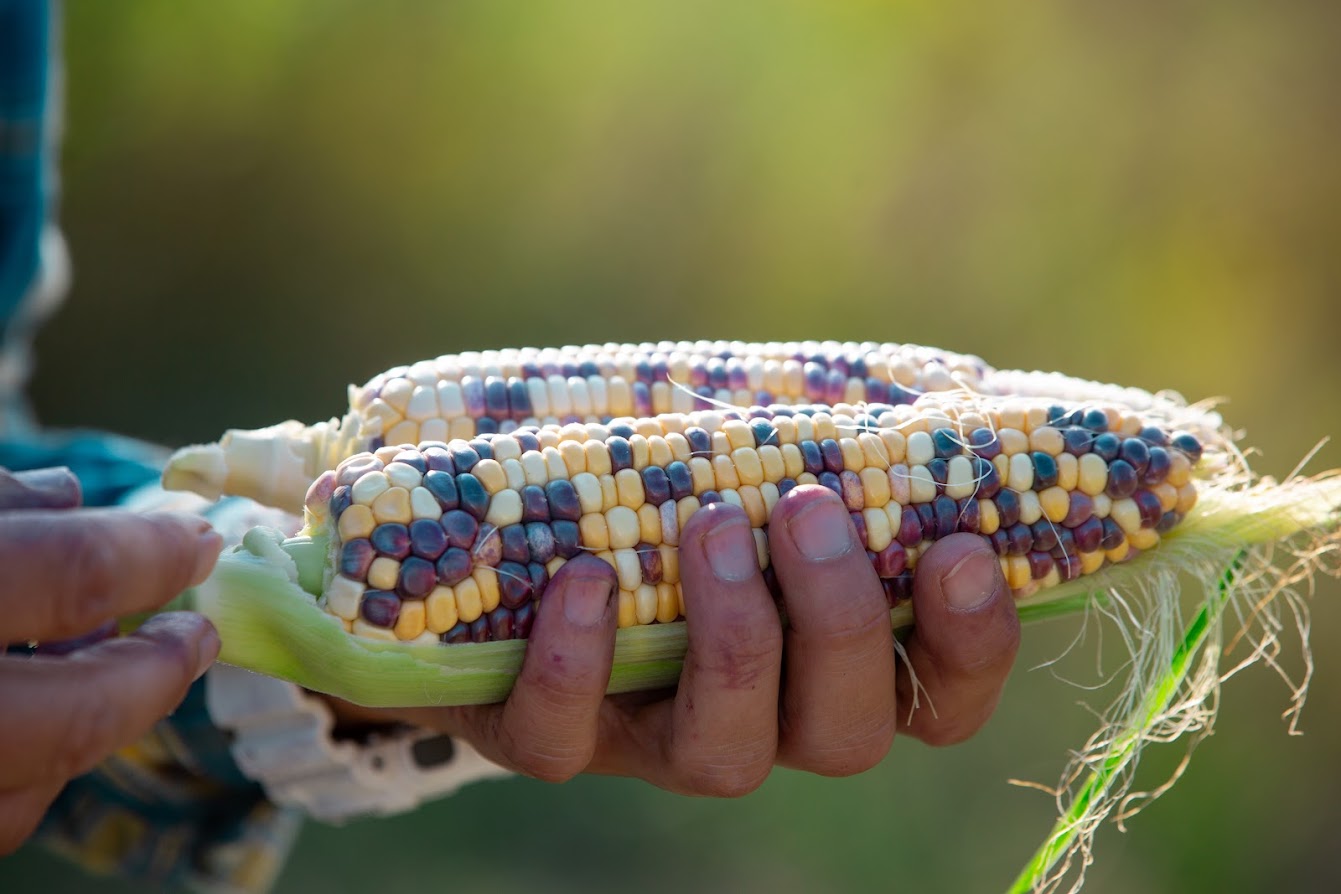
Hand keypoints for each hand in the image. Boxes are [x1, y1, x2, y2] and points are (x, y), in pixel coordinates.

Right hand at [0, 467, 224, 853]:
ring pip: (23, 797)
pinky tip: (38, 716)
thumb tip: (71, 497)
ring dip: (91, 732)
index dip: (149, 557)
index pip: (71, 577)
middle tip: (196, 635)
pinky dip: (27, 772)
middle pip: (68, 720)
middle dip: (151, 676)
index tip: (198, 544)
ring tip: (121, 672)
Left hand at [344, 484, 1018, 793]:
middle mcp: (763, 719)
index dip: (970, 645)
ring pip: (725, 754)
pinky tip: (587, 578)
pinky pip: (564, 739)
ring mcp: (655, 739)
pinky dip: (578, 664)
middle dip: (840, 623)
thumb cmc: (676, 482)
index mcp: (831, 660)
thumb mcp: (765, 445)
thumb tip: (972, 384)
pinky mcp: (551, 735)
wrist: (507, 537)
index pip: (939, 698)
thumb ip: (854, 428)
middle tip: (807, 509)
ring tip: (711, 523)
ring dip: (734, 641)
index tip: (963, 551)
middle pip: (844, 734)